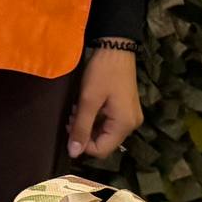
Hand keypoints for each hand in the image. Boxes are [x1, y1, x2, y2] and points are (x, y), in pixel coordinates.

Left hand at [68, 46, 142, 161]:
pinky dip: (94, 118)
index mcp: (124, 125)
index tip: (70, 126)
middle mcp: (131, 125)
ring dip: (87, 124)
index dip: (82, 144)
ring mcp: (130, 117)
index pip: (101, 150)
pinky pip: (108, 123)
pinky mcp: (126, 109)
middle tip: (72, 116)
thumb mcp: (88, 100)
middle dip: (84, 133)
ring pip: (104, 132)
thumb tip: (73, 153)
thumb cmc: (102, 73)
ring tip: (77, 109)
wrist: (116, 48)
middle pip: (103, 142)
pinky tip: (85, 106)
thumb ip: (81, 128)